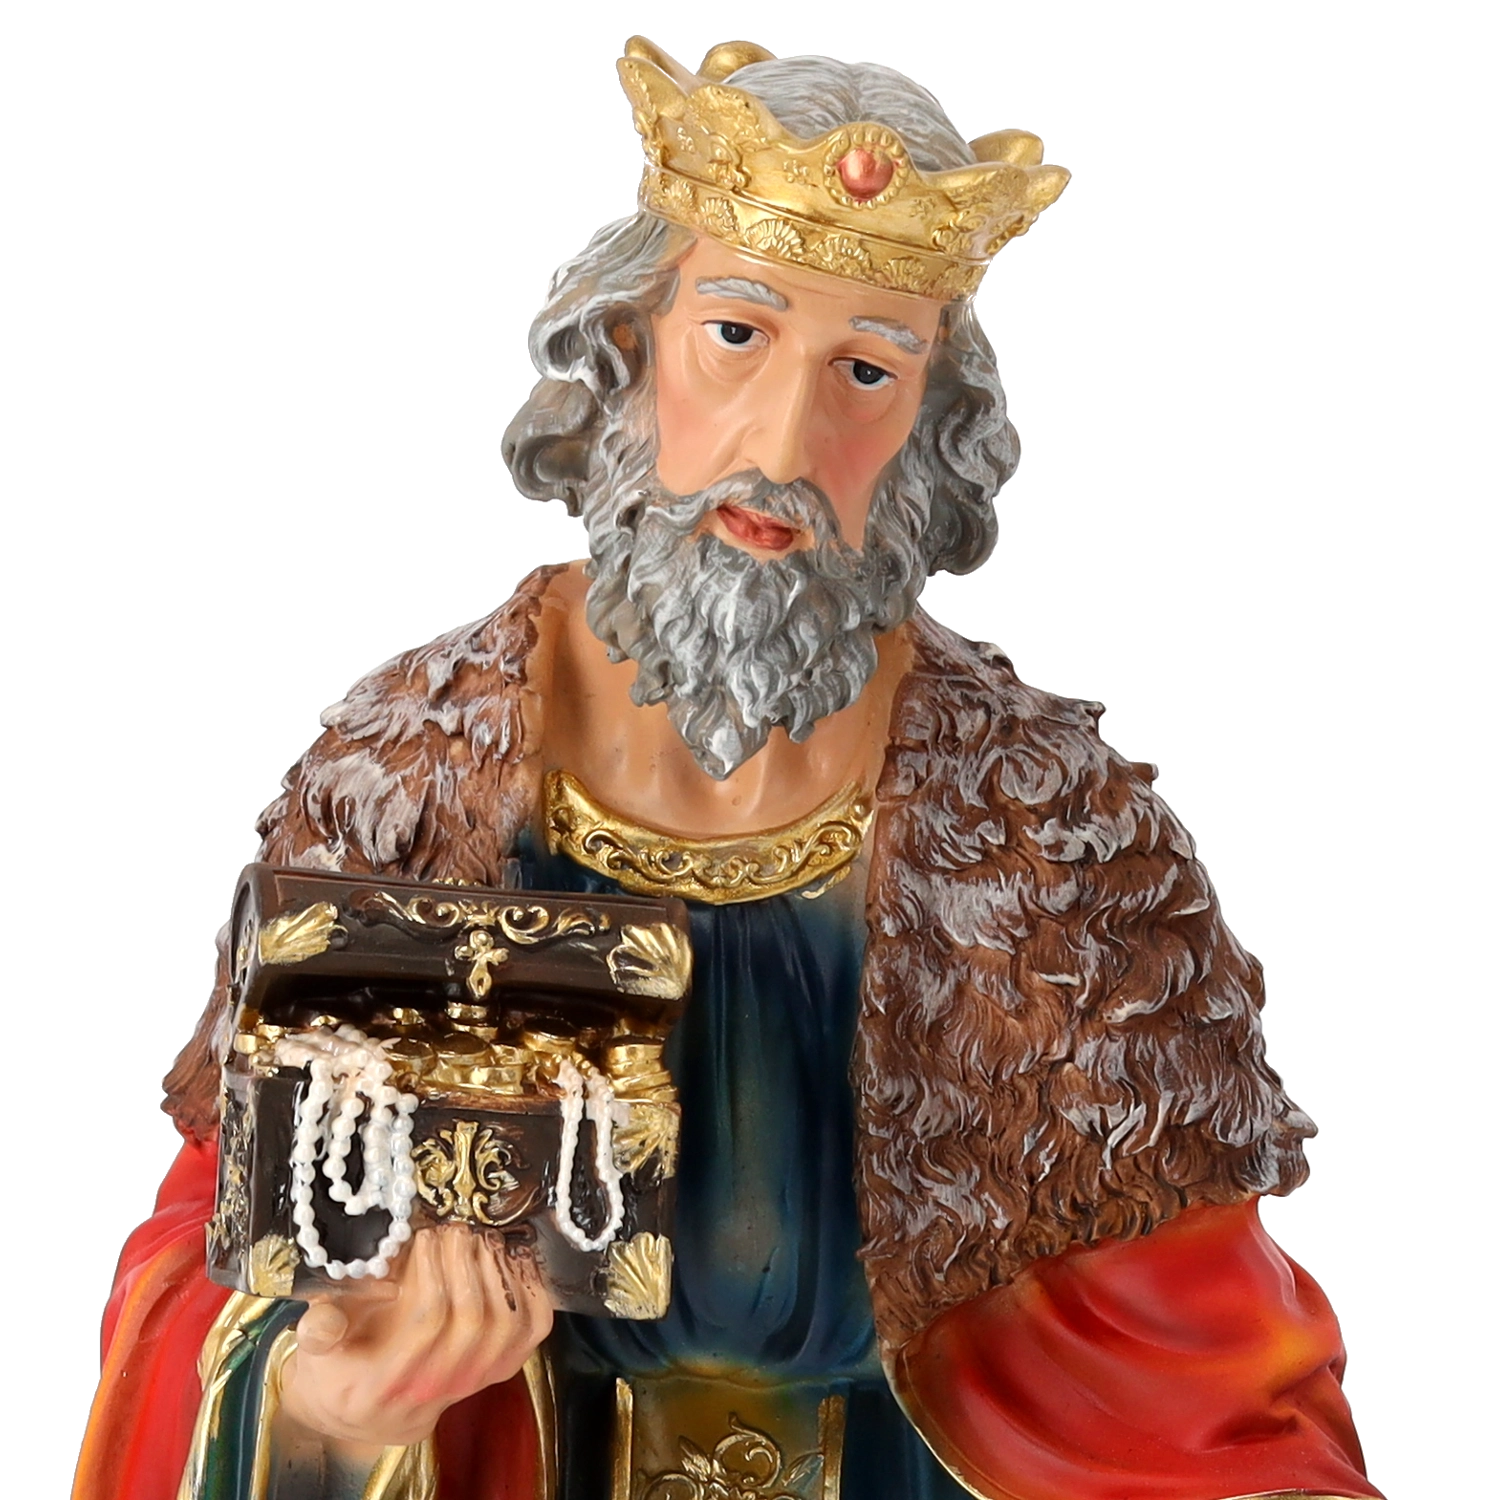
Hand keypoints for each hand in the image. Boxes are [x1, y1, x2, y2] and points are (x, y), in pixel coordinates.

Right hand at [278, 1226, 552, 1451]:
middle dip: (467, 1262)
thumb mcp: (316, 1346)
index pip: (428, 1321)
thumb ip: (319, 1326)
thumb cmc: (339, 1363)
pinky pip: (531, 1334)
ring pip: (506, 1326)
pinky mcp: (494, 1374)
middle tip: (455, 1229)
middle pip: (473, 1319)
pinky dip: (533, 1292)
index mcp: (382, 1385)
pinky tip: (515, 1260)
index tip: (425, 1236)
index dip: (433, 1269)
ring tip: (479, 1239)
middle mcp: (431, 1392)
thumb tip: (331, 1303)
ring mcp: (468, 1386)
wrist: (364, 1411)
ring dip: (498, 1272)